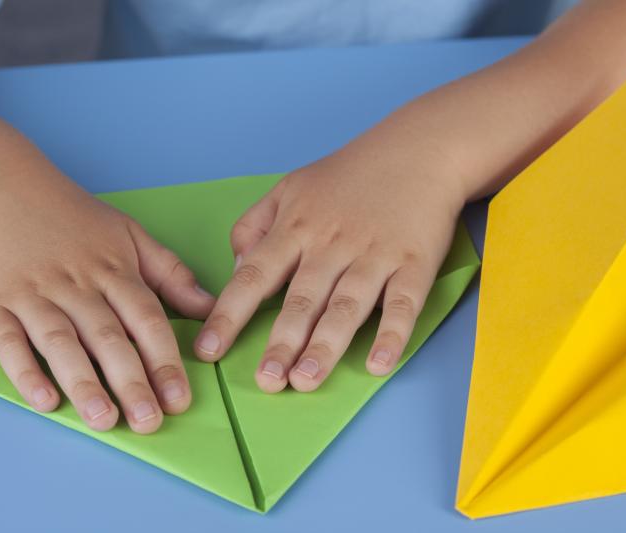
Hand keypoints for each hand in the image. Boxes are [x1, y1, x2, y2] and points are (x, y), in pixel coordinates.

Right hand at [0, 174, 214, 432]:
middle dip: (131, 381)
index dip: (164, 360)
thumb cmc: (75, 220)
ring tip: (104, 420)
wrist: (3, 188)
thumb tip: (211, 309)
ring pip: (61, 342)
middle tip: (149, 422)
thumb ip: (171, 274)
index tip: (180, 398)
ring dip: (83, 381)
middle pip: (108, 337)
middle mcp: (76, 285)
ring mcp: (32, 294)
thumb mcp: (131, 236)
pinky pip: (8, 341)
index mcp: (114, 270)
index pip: (145, 319)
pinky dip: (24, 371)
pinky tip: (44, 400)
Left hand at [193, 137, 465, 391]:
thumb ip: (255, 226)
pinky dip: (391, 334)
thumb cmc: (348, 176)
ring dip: (326, 344)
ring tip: (306, 380)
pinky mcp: (414, 263)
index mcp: (296, 227)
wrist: (418, 149)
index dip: (229, 315)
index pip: (254, 276)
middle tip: (266, 381)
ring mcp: (374, 254)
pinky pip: (403, 304)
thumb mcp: (289, 188)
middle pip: (302, 298)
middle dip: (281, 341)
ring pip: (347, 305)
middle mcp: (331, 244)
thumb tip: (237, 269)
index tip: (207, 350)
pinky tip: (376, 365)